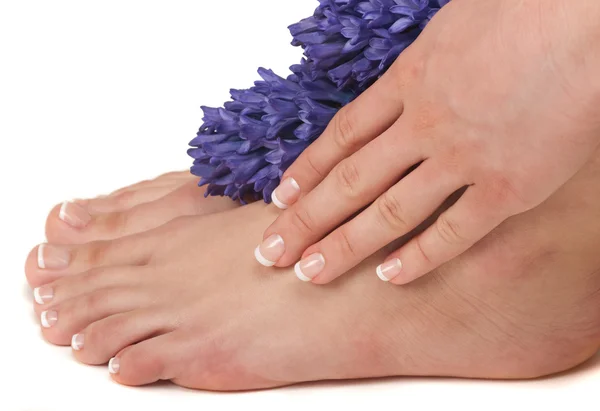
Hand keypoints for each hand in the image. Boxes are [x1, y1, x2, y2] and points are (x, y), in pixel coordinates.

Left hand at [254, 0, 599, 283]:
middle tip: (270, 252)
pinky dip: (419, 257)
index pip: (341, 137)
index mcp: (409, 81)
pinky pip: (454, 231)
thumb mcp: (451, 29)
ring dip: (344, 247)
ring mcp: (462, 158)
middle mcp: (424, 125)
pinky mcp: (508, 186)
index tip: (280, 198)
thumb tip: (401, 87)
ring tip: (309, 273)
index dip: (307, 171)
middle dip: (305, 221)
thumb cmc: (525, 9)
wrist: (585, 18)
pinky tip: (388, 276)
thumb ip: (420, 67)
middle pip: (349, 182)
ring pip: (388, 213)